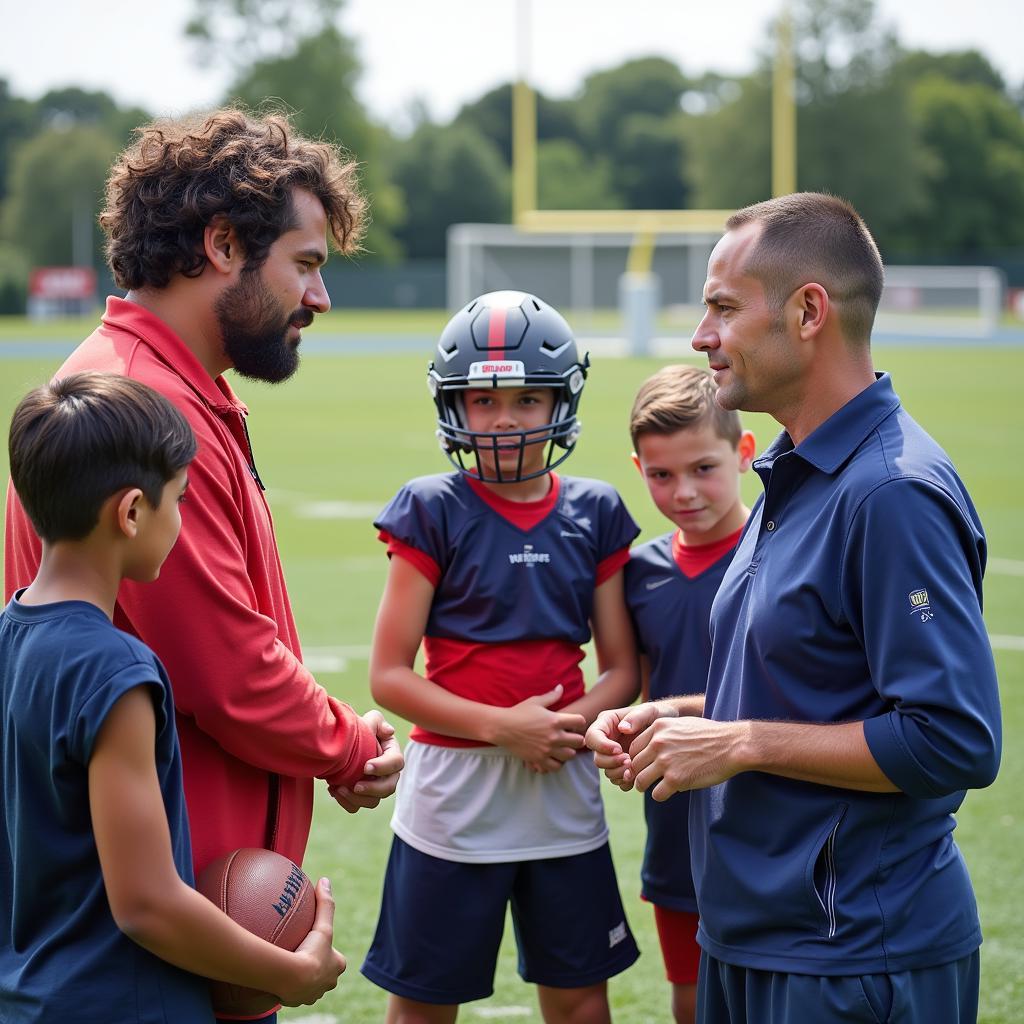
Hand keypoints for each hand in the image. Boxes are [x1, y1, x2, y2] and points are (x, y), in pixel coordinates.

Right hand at [277, 877, 345, 1005]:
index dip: (328, 950)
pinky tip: (279, 977)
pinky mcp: (296, 1001)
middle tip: (302, 954)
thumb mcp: (323, 925)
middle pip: (324, 973)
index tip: (317, 942)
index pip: (336, 958)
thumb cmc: (312, 952)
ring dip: (302, 976)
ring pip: (309, 984)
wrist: (294, 980)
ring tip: (290, 965)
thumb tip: (325, 880)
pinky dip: (288, 985)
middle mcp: (327, 983)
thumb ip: (325, 904)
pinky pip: (293, 992)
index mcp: (337, 967)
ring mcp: (312, 994)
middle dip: (316, 966)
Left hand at [329, 710, 403, 813]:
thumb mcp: (368, 721)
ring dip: (356, 798)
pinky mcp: (360, 797)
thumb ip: (377, 721)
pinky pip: (356, 807)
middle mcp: (387, 774)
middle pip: (389, 787)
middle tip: (356, 785)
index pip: (396, 763)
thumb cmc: (358, 730)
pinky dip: (345, 802)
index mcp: (391, 754)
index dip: (383, 767)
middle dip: (373, 789)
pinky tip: (333, 789)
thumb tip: (389, 732)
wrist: (341, 745)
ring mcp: (374, 787)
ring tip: (339, 788)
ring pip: (373, 802)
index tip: (365, 766)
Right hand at [492, 684, 586, 772]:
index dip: (579, 721)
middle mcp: (554, 736)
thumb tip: (561, 687)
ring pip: (570, 755)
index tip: (573, 722)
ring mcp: (547, 749)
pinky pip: (556, 766)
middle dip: (577, 738)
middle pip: (579, 741)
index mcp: (555, 720)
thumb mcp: (536, 701)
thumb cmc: (519, 712)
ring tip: (562, 747)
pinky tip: (553, 756)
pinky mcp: (539, 759)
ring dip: (568, 751)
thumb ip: (551, 696)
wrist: (502, 727)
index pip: (580, 721)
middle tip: (570, 736)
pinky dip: (557, 763)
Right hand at [585, 702, 671, 789]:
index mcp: (606, 723)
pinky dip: (626, 781)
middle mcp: (607, 741)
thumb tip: (622, 728)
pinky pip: (618, 780)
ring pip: (607, 771)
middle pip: (597, 758)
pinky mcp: (623, 767)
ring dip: (619, 773)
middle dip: (611, 762)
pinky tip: (637, 775)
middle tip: (628, 760)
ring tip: (634, 767)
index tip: (619, 749)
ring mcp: (614, 756)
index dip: (602, 746)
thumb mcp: (649, 711)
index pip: (592, 736)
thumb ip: (636, 717)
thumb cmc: (657, 715)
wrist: (668, 728)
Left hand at [629, 717, 746, 800]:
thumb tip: (650, 745)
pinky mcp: (675, 779)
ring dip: (645, 786)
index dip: (636, 759)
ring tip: (653, 787)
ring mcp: (665, 761)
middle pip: (634, 764)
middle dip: (638, 773)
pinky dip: (660, 795)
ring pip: (640, 780)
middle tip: (645, 780)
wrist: (731, 745)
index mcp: (658, 727)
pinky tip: (668, 792)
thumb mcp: (681, 724)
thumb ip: (663, 732)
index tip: (644, 765)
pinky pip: (656, 794)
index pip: (633, 747)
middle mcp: (658, 742)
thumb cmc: (710, 735)